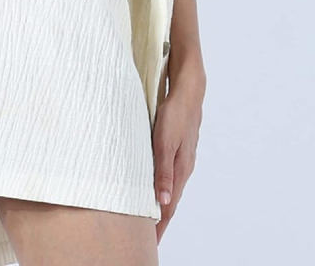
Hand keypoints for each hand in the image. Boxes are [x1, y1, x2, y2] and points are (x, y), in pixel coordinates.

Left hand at [151, 74, 203, 243]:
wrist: (188, 93)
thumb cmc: (174, 116)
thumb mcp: (164, 142)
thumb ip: (163, 171)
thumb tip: (163, 202)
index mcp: (179, 170)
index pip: (168, 206)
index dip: (159, 225)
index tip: (151, 243)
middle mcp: (182, 169)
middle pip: (169, 202)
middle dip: (159, 221)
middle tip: (148, 239)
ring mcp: (181, 161)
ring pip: (168, 190)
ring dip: (159, 206)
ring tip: (149, 220)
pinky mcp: (177, 151)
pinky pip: (168, 177)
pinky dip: (160, 189)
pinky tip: (155, 190)